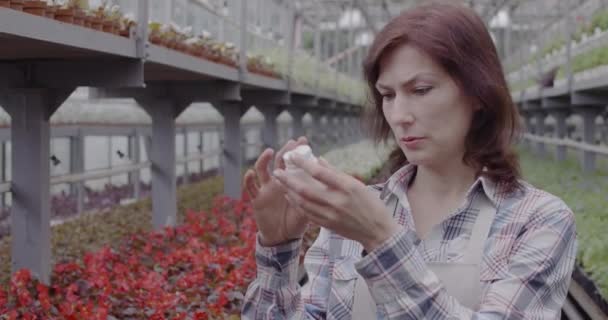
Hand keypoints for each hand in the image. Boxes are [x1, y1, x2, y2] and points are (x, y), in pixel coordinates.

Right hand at [243, 137, 310, 246]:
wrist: (282, 237)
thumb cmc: (296, 222)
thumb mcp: (308, 208)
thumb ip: (313, 197)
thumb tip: (326, 185)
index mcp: (291, 183)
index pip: (294, 163)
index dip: (297, 152)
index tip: (303, 141)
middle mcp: (277, 182)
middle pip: (279, 162)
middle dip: (284, 151)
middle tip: (291, 142)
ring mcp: (266, 189)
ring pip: (262, 170)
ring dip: (264, 159)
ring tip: (270, 152)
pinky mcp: (257, 199)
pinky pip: (251, 188)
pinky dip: (248, 179)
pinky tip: (250, 173)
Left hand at [272, 155, 400, 251]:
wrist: (377, 231)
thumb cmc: (370, 204)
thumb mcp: (358, 184)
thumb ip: (336, 173)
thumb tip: (318, 160)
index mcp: (347, 187)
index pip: (320, 173)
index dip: (303, 164)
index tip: (292, 156)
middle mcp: (337, 201)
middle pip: (306, 189)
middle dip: (288, 180)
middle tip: (277, 171)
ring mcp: (331, 215)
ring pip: (303, 203)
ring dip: (289, 192)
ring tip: (280, 183)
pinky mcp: (328, 225)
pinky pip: (307, 214)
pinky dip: (297, 204)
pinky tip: (290, 197)